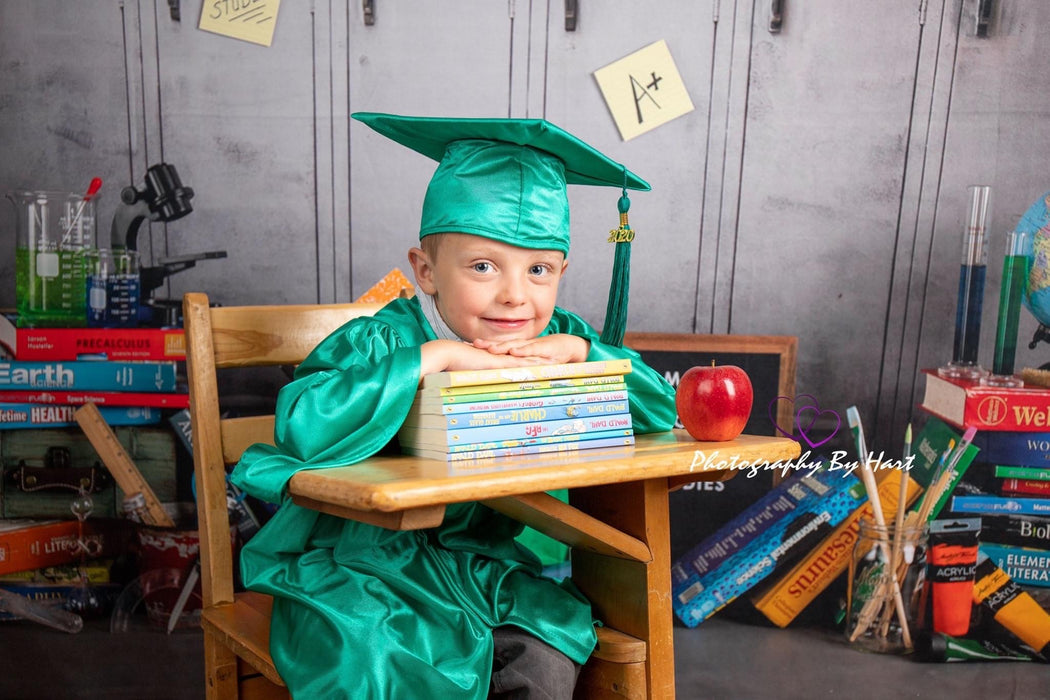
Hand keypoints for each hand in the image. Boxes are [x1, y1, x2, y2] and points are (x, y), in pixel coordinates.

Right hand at [419, 339, 545, 379]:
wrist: (446, 354)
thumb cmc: (450, 365)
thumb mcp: (463, 374)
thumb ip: (469, 378)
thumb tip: (465, 390)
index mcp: (492, 360)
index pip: (513, 362)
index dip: (526, 362)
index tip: (538, 365)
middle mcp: (498, 358)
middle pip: (523, 359)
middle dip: (538, 361)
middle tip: (553, 362)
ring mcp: (499, 360)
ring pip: (524, 361)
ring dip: (539, 363)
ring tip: (555, 364)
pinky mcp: (498, 363)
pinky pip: (519, 365)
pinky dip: (531, 366)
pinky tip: (543, 368)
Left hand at [471, 334, 588, 363]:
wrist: (567, 346)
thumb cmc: (546, 356)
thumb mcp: (529, 363)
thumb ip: (515, 366)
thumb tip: (498, 378)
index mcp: (516, 350)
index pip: (497, 348)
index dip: (484, 347)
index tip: (468, 347)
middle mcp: (522, 347)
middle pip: (502, 345)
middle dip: (487, 345)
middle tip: (473, 345)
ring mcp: (532, 347)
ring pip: (514, 346)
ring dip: (502, 347)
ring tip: (490, 349)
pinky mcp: (543, 349)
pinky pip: (531, 350)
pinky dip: (522, 350)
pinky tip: (514, 352)